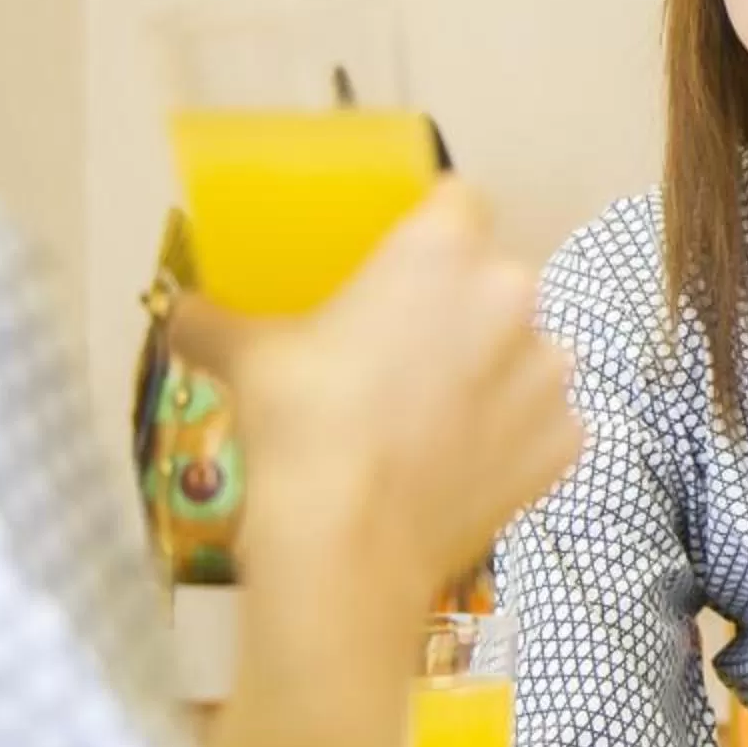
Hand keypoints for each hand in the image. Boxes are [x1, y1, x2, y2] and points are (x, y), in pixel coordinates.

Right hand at [193, 180, 580, 604]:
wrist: (348, 545)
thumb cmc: (301, 425)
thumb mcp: (248, 356)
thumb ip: (214, 318)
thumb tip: (179, 311)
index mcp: (446, 249)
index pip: (461, 201)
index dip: (435, 227)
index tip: (404, 265)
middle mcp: (516, 295)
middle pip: (496, 284)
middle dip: (459, 309)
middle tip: (402, 352)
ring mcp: (550, 371)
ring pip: (527, 354)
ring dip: (493, 373)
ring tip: (430, 419)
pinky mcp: (568, 440)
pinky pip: (543, 424)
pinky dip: (513, 439)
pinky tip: (460, 465)